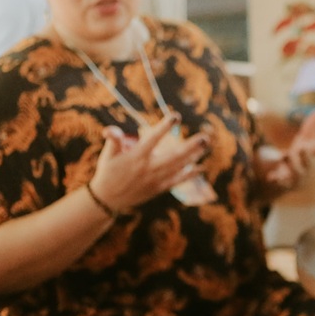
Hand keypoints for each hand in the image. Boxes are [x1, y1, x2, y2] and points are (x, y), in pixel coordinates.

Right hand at [90, 113, 208, 210]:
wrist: (109, 199)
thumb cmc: (108, 172)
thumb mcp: (108, 155)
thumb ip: (113, 140)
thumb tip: (110, 129)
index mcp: (136, 156)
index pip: (153, 139)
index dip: (164, 127)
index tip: (176, 116)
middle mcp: (149, 168)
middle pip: (174, 156)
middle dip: (191, 146)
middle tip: (205, 137)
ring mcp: (156, 179)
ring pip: (179, 167)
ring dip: (194, 156)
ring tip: (206, 145)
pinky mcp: (160, 188)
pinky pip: (178, 180)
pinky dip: (190, 174)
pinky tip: (202, 167)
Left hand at [258, 110, 314, 192]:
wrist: (290, 181)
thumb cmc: (300, 156)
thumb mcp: (304, 140)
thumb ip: (311, 125)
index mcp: (313, 155)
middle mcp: (307, 167)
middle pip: (309, 162)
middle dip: (306, 156)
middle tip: (301, 148)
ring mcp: (297, 176)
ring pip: (295, 172)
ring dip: (290, 166)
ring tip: (283, 157)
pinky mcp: (286, 183)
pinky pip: (282, 183)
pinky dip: (277, 179)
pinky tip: (271, 177)